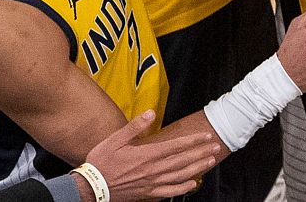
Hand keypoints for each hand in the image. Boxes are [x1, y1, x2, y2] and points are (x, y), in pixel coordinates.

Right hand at [81, 110, 217, 201]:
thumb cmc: (101, 163)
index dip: (193, 140)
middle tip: (216, 145)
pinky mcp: (148, 194)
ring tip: (210, 160)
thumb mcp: (115, 140)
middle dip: (201, 152)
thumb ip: (135, 126)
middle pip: (183, 160)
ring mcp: (152, 183)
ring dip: (197, 167)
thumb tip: (151, 112)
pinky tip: (193, 183)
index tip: (206, 136)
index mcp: (146, 155)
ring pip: (181, 175)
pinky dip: (184, 188)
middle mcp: (153, 170)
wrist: (90, 188)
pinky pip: (170, 192)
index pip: (176, 146)